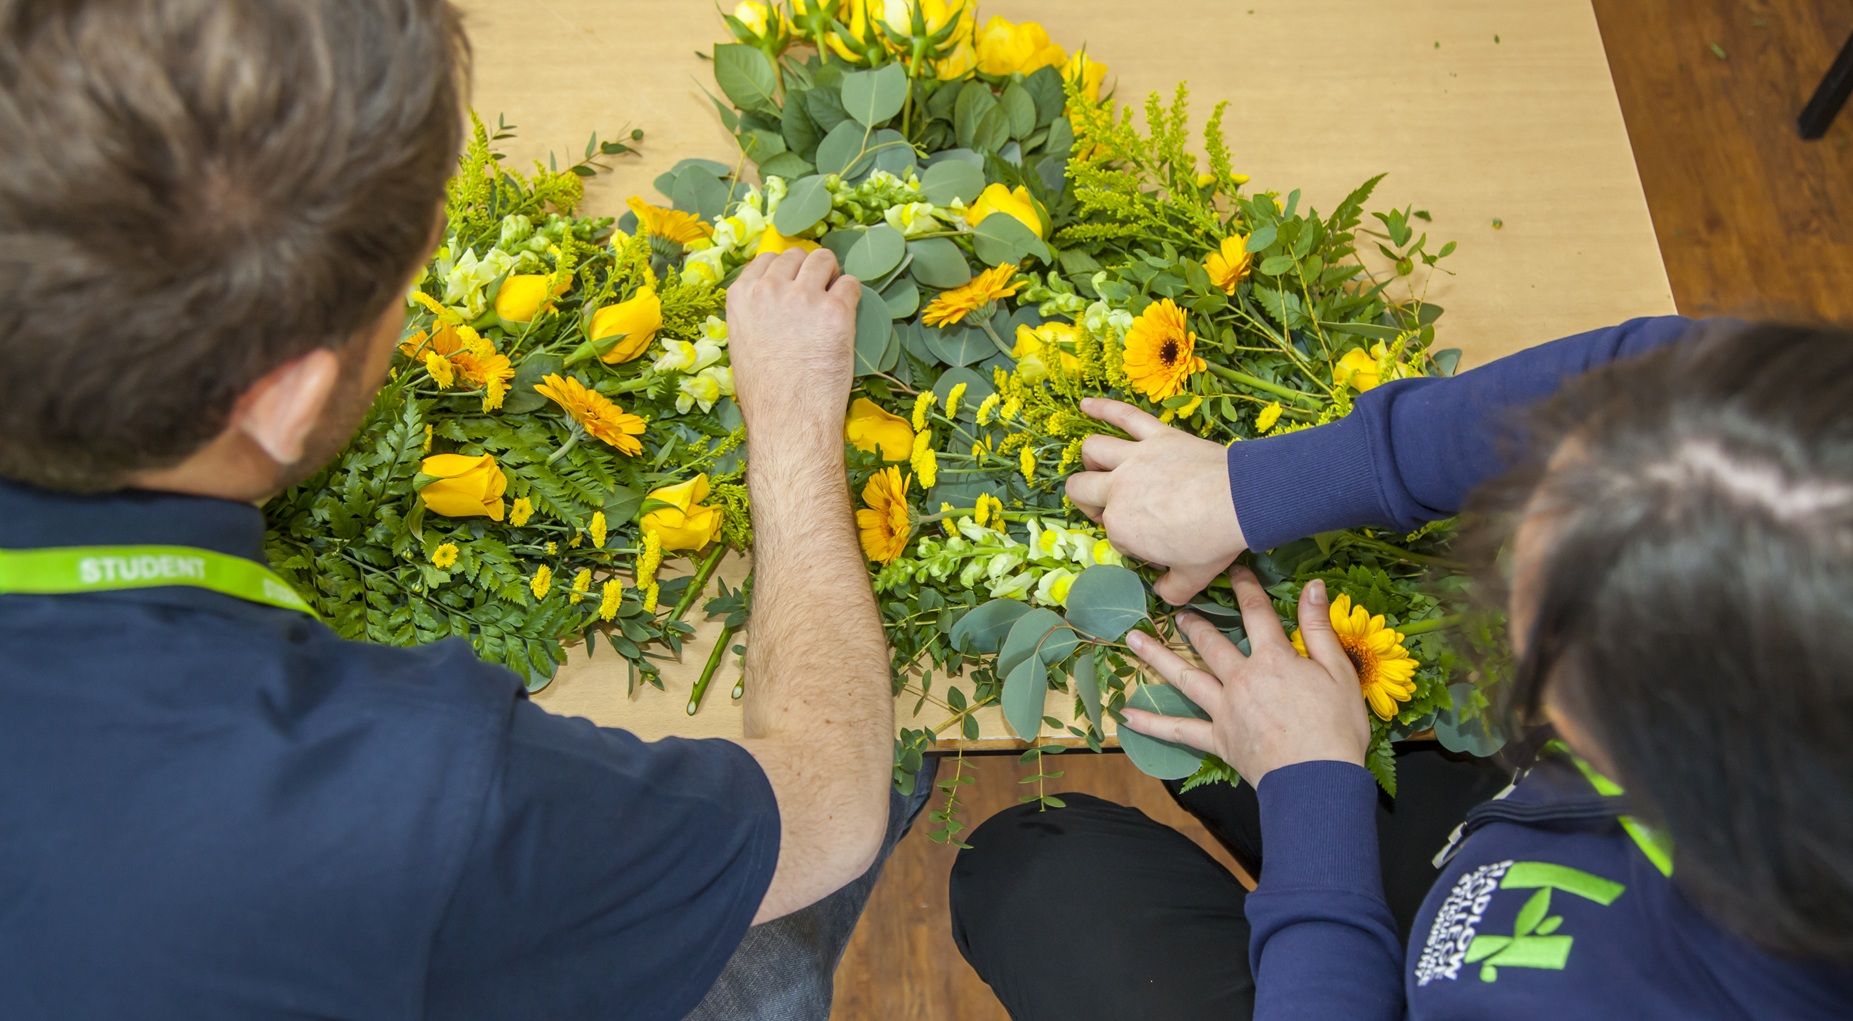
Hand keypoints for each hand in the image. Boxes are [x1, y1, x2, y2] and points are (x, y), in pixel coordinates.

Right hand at [726, 249, 860, 438]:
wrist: (788, 417)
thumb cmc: (764, 393)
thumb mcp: (742, 343)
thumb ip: (755, 313)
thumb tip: (773, 302)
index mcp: (742, 295)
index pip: (767, 259)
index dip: (785, 271)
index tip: (793, 285)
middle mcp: (771, 288)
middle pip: (797, 255)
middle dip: (809, 270)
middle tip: (817, 294)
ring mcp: (805, 297)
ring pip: (825, 259)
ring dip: (832, 275)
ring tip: (834, 299)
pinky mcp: (836, 310)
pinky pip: (851, 284)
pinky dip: (851, 296)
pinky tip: (847, 315)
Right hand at [1065, 398, 1246, 603]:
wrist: (1240, 502)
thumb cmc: (1213, 542)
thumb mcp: (1192, 579)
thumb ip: (1171, 589)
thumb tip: (1163, 592)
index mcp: (1121, 527)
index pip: (1112, 531)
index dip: (1128, 538)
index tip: (1150, 542)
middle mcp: (1118, 489)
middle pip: (1081, 488)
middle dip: (1088, 500)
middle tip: (1107, 508)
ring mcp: (1135, 458)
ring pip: (1094, 450)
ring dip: (1092, 459)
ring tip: (1100, 466)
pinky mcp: (1157, 436)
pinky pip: (1125, 416)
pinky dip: (1102, 407)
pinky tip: (1085, 403)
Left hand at [1120, 567, 1368, 783]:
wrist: (1318, 779)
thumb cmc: (1336, 727)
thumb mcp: (1338, 671)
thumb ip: (1320, 627)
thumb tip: (1314, 586)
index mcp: (1273, 660)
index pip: (1256, 613)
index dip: (1246, 587)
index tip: (1235, 570)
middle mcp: (1241, 679)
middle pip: (1210, 643)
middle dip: (1193, 623)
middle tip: (1175, 610)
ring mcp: (1224, 709)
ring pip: (1184, 677)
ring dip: (1157, 656)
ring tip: (1135, 639)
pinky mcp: (1217, 739)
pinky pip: (1178, 730)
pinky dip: (1151, 724)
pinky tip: (1126, 716)